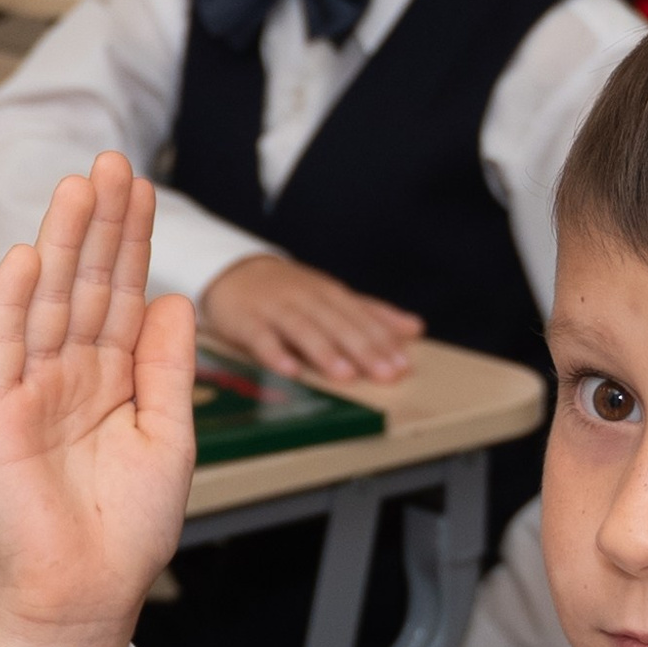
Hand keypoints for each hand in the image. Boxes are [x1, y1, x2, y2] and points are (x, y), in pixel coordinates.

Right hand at [0, 152, 196, 646]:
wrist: (88, 592)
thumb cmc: (129, 529)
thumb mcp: (167, 437)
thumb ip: (167, 367)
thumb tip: (176, 298)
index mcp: (111, 378)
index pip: (123, 293)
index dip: (131, 240)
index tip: (142, 185)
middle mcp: (68, 375)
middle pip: (86, 284)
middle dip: (99, 224)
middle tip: (113, 161)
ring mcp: (29, 391)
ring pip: (48, 303)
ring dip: (60, 245)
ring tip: (78, 187)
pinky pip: (4, 350)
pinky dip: (13, 304)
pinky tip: (28, 257)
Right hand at [199, 252, 422, 384]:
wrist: (232, 270)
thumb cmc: (290, 291)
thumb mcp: (332, 296)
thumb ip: (371, 313)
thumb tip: (415, 328)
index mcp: (329, 293)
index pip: (361, 316)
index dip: (382, 340)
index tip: (403, 364)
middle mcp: (305, 298)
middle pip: (337, 323)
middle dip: (362, 348)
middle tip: (385, 374)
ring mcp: (274, 309)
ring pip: (302, 329)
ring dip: (324, 352)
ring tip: (346, 375)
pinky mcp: (245, 321)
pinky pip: (260, 338)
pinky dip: (274, 354)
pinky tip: (289, 371)